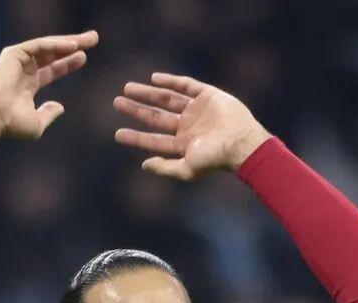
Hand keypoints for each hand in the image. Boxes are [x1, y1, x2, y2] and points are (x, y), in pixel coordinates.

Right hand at [0, 30, 98, 139]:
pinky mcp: (14, 54)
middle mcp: (24, 69)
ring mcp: (18, 60)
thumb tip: (60, 107)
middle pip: (53, 53)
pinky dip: (56, 44)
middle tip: (93, 39)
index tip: (84, 58)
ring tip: (90, 39)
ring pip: (48, 46)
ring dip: (70, 41)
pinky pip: (40, 45)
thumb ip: (49, 114)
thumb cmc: (11, 125)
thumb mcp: (37, 123)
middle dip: (73, 46)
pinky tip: (73, 45)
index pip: (51, 69)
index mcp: (28, 84)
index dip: (68, 63)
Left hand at [113, 73, 270, 179]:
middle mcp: (188, 126)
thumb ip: (165, 167)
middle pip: (156, 116)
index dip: (135, 137)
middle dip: (136, 110)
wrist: (242, 142)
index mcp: (183, 144)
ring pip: (167, 99)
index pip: (154, 140)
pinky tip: (154, 79)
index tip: (117, 133)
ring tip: (127, 88)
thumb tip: (144, 165)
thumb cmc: (216, 159)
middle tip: (116, 103)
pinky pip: (186, 85)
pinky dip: (171, 81)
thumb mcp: (188, 169)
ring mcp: (197, 110)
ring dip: (148, 93)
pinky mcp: (208, 95)